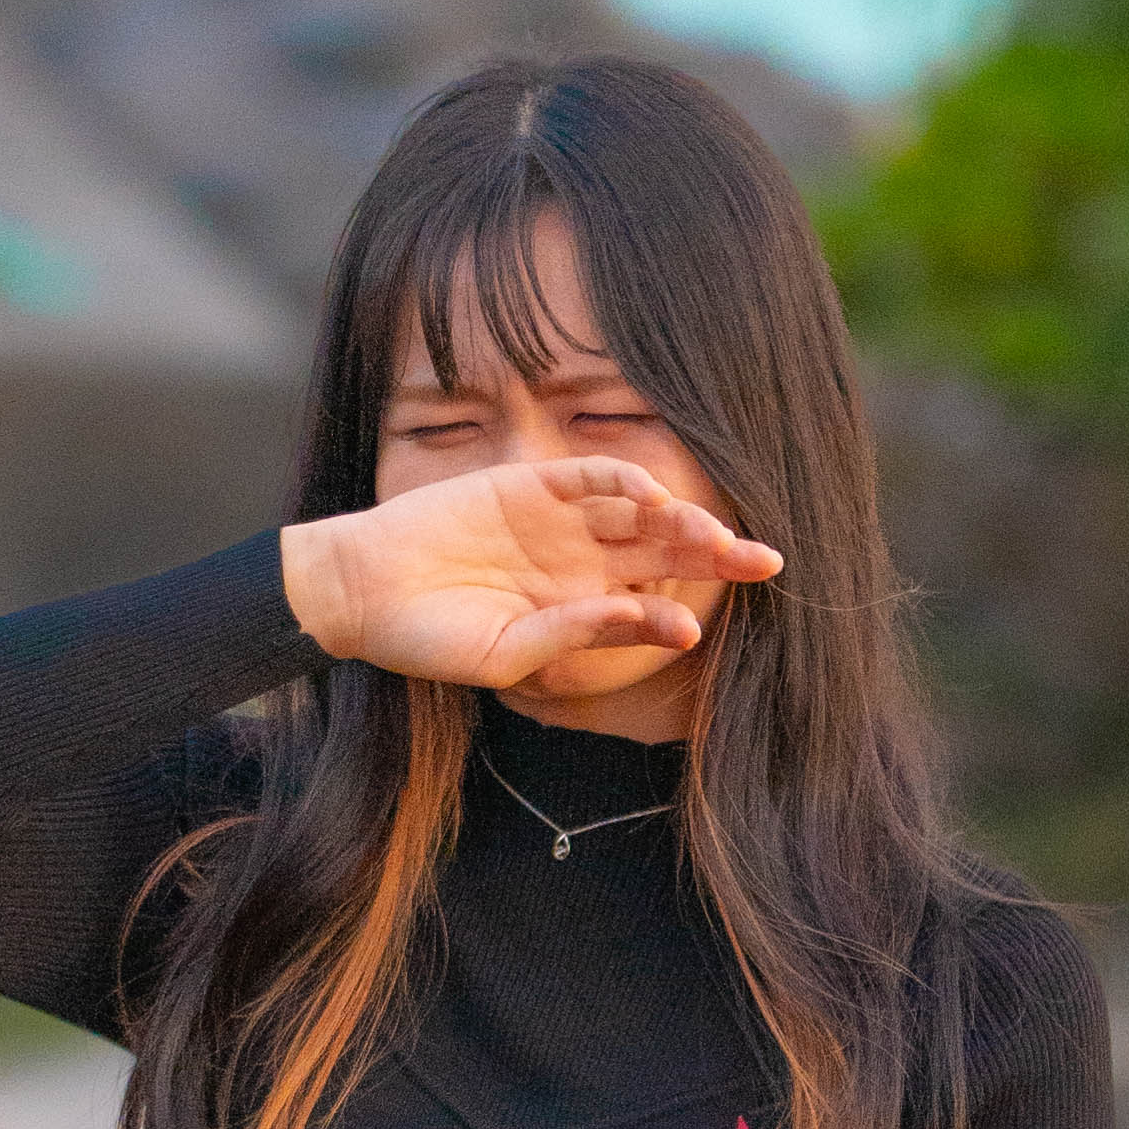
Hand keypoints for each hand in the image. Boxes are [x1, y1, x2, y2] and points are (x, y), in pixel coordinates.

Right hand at [281, 458, 781, 688]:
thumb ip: (584, 633)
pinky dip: (627, 482)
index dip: (689, 605)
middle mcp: (580, 560)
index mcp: (578, 607)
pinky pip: (593, 476)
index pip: (652, 600)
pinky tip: (656, 500)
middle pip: (663, 551)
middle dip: (714, 554)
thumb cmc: (430, 639)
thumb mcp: (513, 652)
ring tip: (717, 538)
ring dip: (682, 522)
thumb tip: (675, 624)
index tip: (716, 622)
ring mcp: (560, 518)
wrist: (365, 592)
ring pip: (640, 512)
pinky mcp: (533, 483)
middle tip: (763, 561)